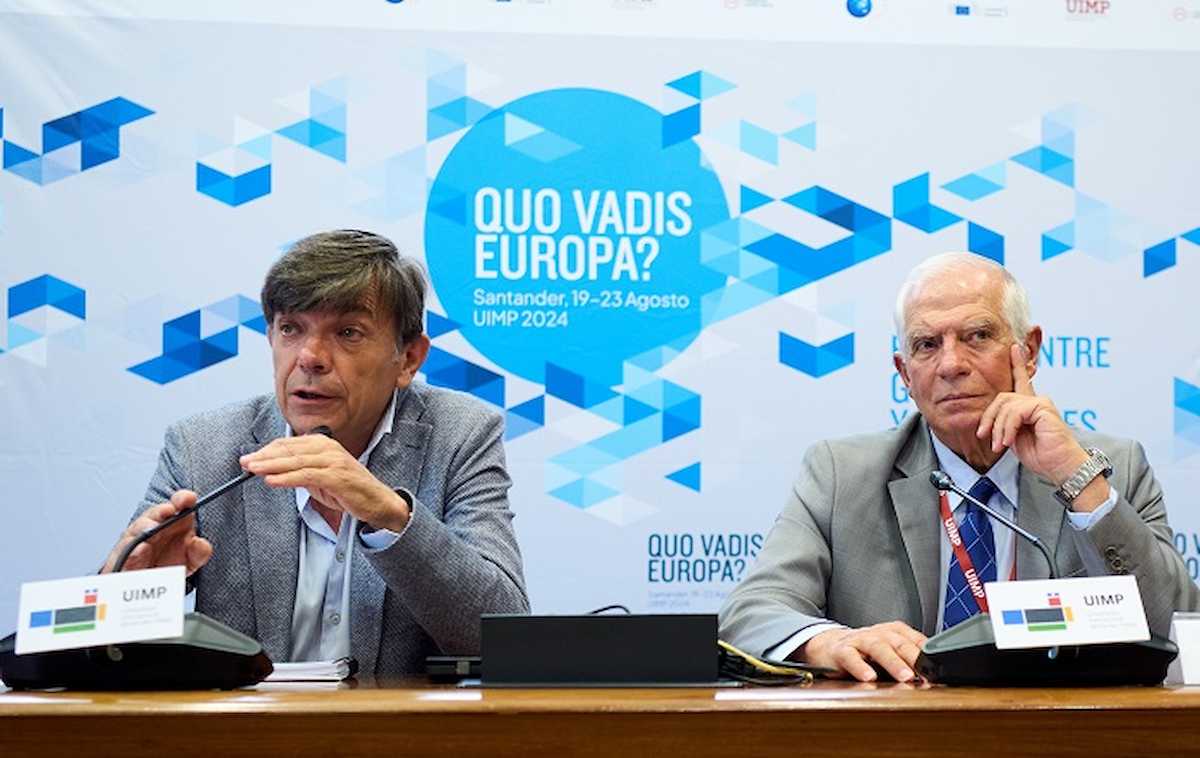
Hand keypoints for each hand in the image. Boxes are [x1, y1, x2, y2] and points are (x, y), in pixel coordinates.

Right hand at [102, 490, 212, 574]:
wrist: (151, 588)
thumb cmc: (169, 566)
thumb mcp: (191, 560)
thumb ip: (199, 552)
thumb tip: (200, 543)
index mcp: (172, 524)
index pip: (176, 505)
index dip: (182, 499)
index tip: (188, 499)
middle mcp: (152, 530)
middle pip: (153, 515)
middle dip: (160, 511)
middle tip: (168, 511)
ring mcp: (136, 543)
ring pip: (136, 530)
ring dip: (144, 527)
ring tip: (152, 528)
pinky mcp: (123, 560)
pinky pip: (125, 555)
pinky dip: (132, 552)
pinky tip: (141, 549)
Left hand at [240, 433, 410, 531]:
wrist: (376, 501)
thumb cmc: (348, 489)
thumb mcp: (319, 477)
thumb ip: (299, 470)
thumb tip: (272, 470)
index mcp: (323, 443)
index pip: (288, 444)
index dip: (266, 450)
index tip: (249, 458)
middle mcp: (328, 448)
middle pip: (289, 450)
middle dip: (264, 456)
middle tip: (245, 462)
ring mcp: (333, 461)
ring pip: (295, 461)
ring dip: (271, 466)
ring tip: (252, 470)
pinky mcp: (337, 476)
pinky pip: (306, 476)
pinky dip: (287, 478)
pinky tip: (272, 481)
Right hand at [801, 621, 926, 681]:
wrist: (828, 646)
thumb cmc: (864, 651)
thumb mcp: (888, 650)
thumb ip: (908, 659)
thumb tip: (933, 675)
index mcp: (892, 632)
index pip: (914, 639)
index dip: (927, 653)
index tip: (938, 668)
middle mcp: (877, 633)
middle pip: (898, 642)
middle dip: (914, 657)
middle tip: (926, 673)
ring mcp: (859, 640)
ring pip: (877, 647)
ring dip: (893, 662)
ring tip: (905, 676)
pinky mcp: (840, 650)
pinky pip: (850, 657)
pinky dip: (860, 667)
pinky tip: (868, 677)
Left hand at [976, 344, 1088, 484]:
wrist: (1060, 467)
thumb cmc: (1042, 456)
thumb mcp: (1014, 438)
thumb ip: (1004, 424)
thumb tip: (988, 421)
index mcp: (1030, 407)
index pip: (1022, 382)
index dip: (1018, 364)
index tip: (1015, 347)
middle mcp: (1036, 401)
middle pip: (1001, 398)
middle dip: (989, 418)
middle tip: (985, 436)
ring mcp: (1041, 402)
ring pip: (1005, 406)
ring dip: (998, 428)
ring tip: (1000, 445)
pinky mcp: (1043, 407)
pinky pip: (1015, 412)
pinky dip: (1007, 428)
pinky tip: (1009, 442)